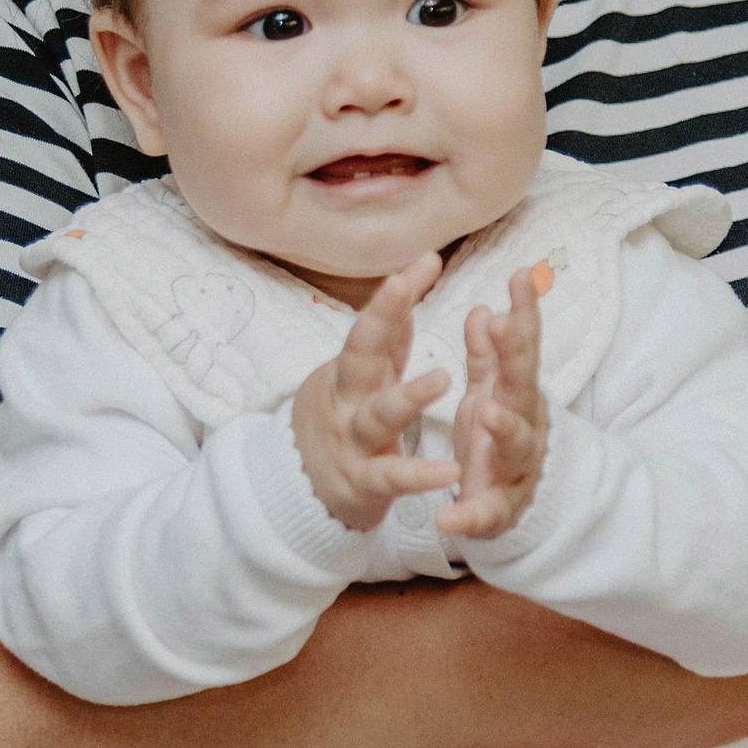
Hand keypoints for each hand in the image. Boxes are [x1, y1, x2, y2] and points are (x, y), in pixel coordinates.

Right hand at [290, 253, 460, 531]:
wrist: (296, 487)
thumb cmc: (341, 420)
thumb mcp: (359, 376)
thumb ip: (387, 337)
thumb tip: (405, 282)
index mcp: (352, 371)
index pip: (372, 324)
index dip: (395, 294)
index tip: (427, 260)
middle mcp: (348, 399)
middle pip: (360, 352)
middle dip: (379, 317)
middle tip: (401, 286)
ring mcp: (353, 439)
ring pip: (378, 415)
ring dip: (408, 396)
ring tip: (442, 379)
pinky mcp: (363, 482)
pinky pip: (392, 477)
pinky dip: (419, 476)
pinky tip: (450, 471)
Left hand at [437, 267, 546, 537]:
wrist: (513, 501)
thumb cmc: (498, 436)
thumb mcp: (492, 392)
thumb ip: (489, 355)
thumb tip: (486, 310)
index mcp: (513, 395)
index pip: (520, 347)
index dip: (523, 313)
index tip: (520, 275)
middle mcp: (521, 425)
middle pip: (523, 387)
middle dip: (517, 357)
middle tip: (506, 326)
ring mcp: (513, 467)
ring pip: (515, 446)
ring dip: (504, 429)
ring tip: (488, 413)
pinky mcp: (496, 508)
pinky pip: (485, 512)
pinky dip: (468, 515)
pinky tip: (446, 517)